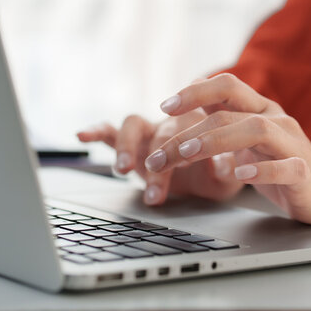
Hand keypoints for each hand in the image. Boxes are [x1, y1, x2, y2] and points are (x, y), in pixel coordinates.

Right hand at [77, 109, 244, 205]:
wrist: (212, 175)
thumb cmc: (220, 173)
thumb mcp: (229, 177)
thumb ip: (227, 170)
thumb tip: (224, 166)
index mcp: (201, 122)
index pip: (192, 123)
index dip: (187, 138)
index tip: (186, 157)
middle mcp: (173, 120)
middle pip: (163, 131)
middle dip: (158, 161)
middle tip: (156, 190)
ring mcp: (151, 129)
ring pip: (134, 123)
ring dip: (127, 146)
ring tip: (123, 170)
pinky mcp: (133, 141)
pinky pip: (112, 131)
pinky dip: (96, 131)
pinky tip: (81, 135)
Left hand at [143, 73, 310, 234]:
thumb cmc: (281, 168)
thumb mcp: (246, 142)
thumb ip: (221, 123)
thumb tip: (182, 106)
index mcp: (260, 110)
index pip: (226, 86)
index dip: (194, 92)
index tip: (164, 107)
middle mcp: (277, 120)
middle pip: (228, 113)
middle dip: (187, 133)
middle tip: (159, 155)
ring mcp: (293, 145)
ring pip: (255, 130)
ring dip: (216, 141)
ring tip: (188, 155)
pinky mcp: (305, 174)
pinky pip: (284, 167)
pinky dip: (260, 170)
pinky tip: (238, 177)